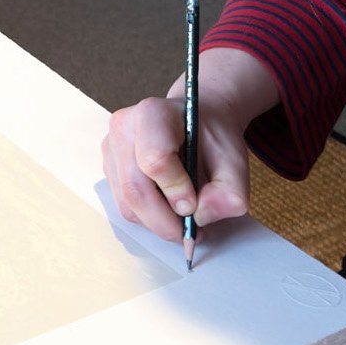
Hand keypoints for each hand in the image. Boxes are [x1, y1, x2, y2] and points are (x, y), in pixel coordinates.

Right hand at [101, 48, 276, 244]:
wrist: (196, 123)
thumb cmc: (211, 139)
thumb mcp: (235, 162)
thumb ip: (228, 193)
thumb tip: (200, 216)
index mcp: (154, 114)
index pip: (155, 159)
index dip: (176, 189)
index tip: (195, 204)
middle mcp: (123, 126)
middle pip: (135, 189)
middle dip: (165, 221)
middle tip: (191, 231)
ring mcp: (111, 146)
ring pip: (127, 204)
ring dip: (157, 222)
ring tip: (182, 217)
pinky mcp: (109, 165)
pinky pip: (124, 205)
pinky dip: (147, 217)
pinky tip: (167, 206)